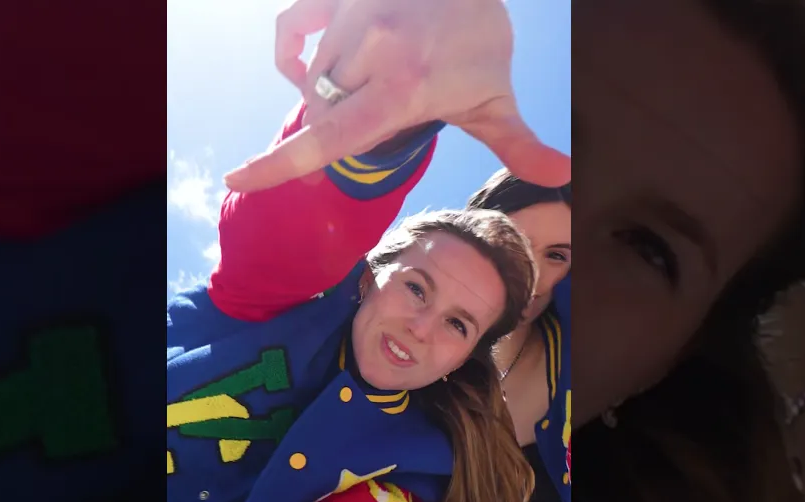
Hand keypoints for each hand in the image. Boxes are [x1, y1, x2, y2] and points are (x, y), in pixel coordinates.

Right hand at [224, 0, 569, 191]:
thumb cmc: (479, 36)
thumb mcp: (496, 96)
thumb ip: (519, 142)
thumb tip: (566, 174)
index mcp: (403, 88)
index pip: (331, 137)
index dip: (280, 163)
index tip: (239, 179)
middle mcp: (368, 53)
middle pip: (326, 114)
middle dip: (345, 124)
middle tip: (387, 108)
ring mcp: (348, 20)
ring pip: (314, 81)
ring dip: (332, 93)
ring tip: (374, 81)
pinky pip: (292, 29)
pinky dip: (291, 54)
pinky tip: (303, 69)